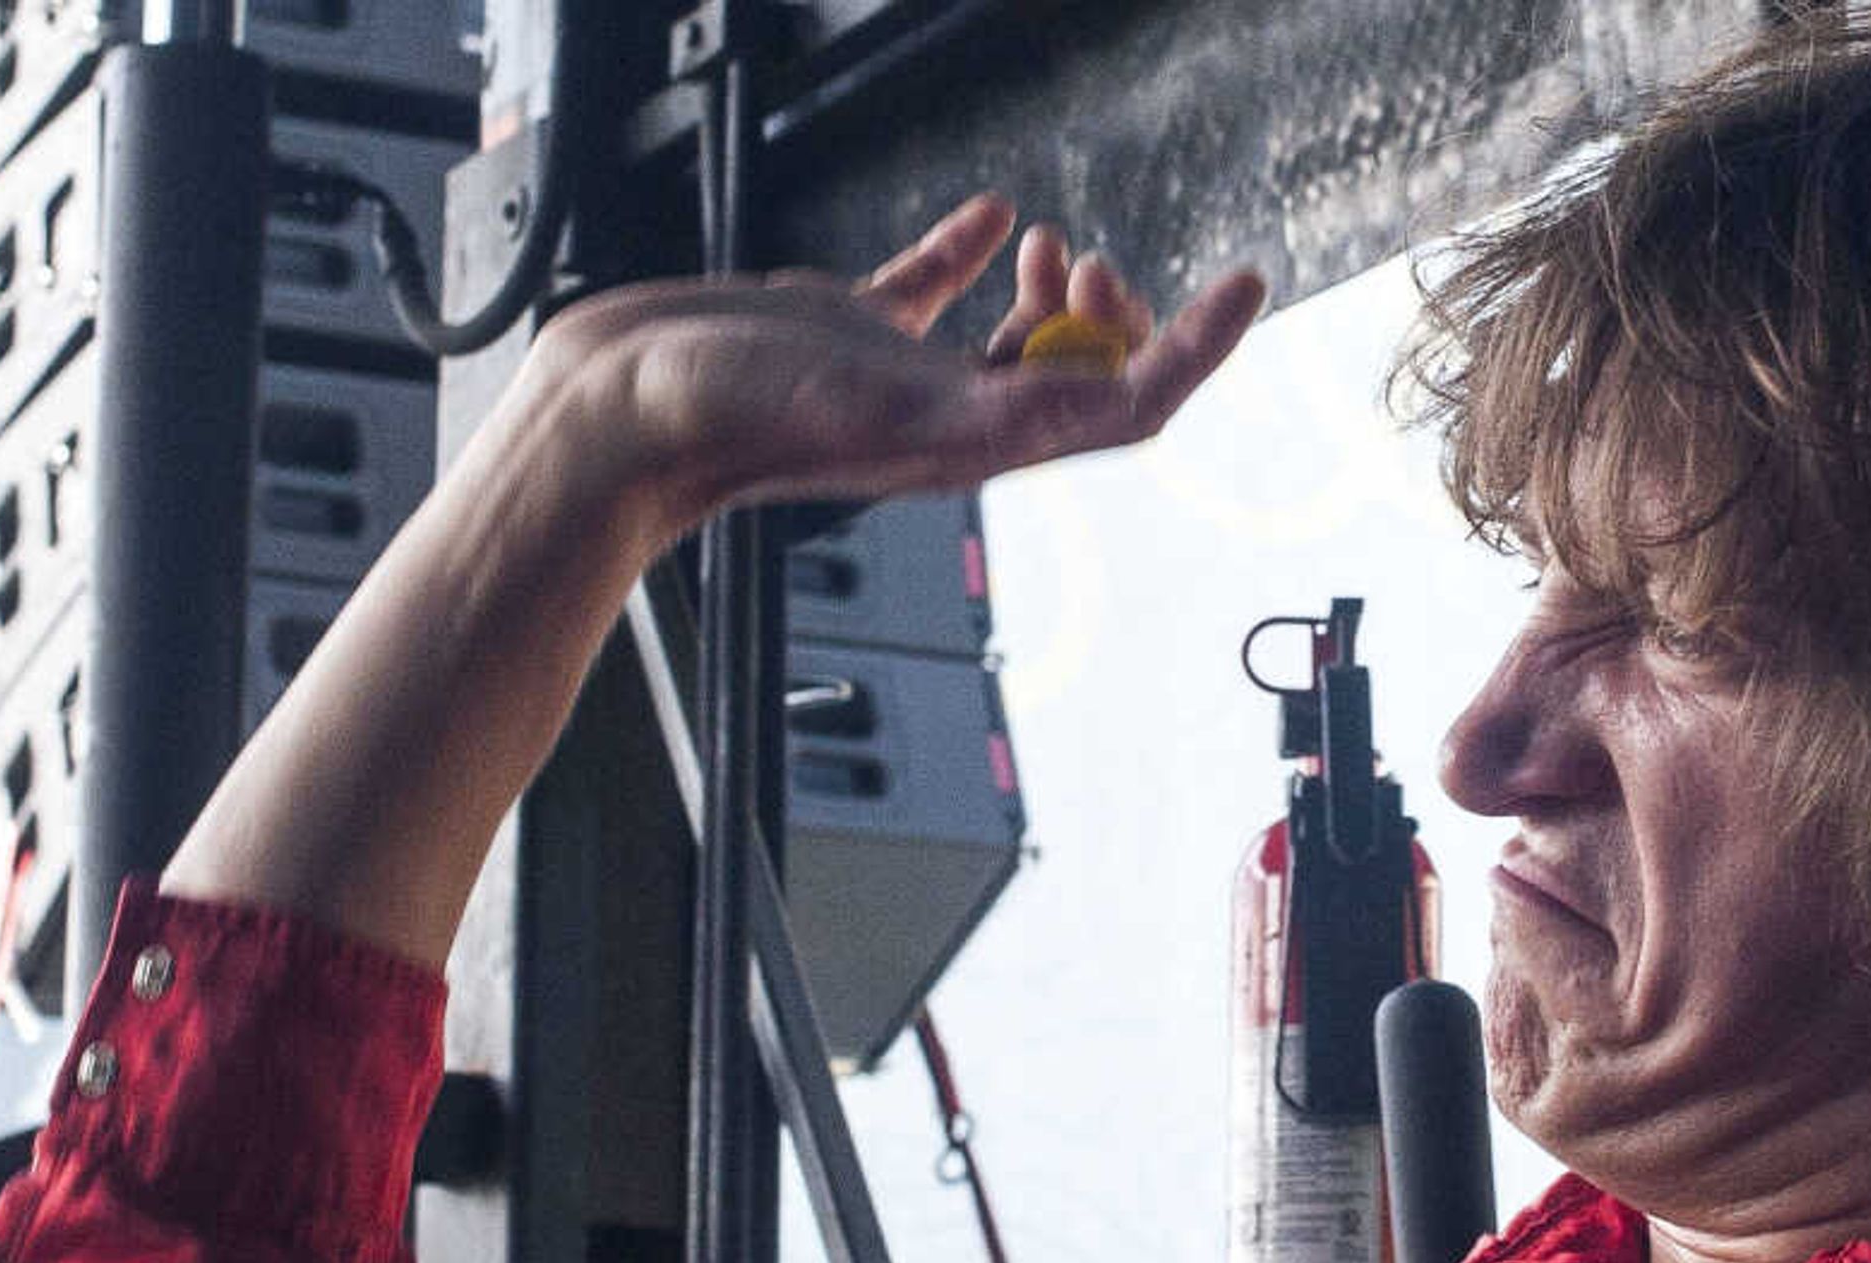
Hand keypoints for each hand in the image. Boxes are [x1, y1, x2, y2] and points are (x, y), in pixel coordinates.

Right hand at [520, 197, 1264, 543]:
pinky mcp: (848, 329)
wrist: (623, 411)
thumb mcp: (891, 411)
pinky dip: (971, 249)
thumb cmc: (739, 422)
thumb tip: (1115, 404)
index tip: (1246, 285)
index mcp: (980, 441)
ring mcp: (903, 373)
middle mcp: (955, 413)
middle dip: (1120, 313)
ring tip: (1058, 241)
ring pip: (1020, 338)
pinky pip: (932, 287)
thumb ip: (1007, 412)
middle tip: (1101, 257)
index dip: (1198, 350)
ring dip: (1059, 289)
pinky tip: (990, 214)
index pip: (1127, 405)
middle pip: (1085, 373)